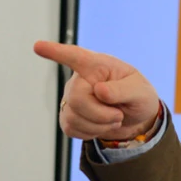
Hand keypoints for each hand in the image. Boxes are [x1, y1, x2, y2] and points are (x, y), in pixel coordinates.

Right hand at [34, 40, 160, 140]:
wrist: (136, 119)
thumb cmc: (138, 97)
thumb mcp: (141, 92)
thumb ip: (123, 90)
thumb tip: (99, 90)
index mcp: (98, 66)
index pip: (75, 56)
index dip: (56, 52)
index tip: (38, 46)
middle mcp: (80, 79)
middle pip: (77, 99)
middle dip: (101, 115)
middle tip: (118, 115)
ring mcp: (71, 97)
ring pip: (73, 117)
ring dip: (99, 126)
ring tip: (113, 119)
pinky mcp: (68, 115)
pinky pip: (71, 129)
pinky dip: (91, 133)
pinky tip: (101, 125)